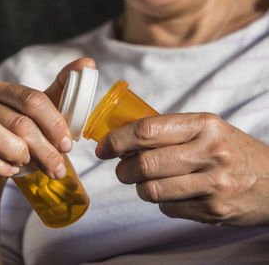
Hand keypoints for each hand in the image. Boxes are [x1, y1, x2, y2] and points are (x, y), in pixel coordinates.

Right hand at [0, 58, 95, 201]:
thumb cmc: (15, 139)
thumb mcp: (38, 116)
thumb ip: (60, 92)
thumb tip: (87, 64)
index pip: (32, 99)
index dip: (54, 123)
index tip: (67, 144)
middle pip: (19, 122)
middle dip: (45, 149)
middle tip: (58, 167)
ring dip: (19, 154)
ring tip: (28, 163)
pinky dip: (2, 167)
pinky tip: (12, 170)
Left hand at [96, 113, 268, 226]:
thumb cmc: (232, 150)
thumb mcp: (206, 129)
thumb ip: (168, 132)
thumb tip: (124, 141)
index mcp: (204, 125)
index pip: (147, 130)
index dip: (117, 139)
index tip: (103, 147)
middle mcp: (210, 152)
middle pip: (144, 164)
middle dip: (122, 169)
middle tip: (121, 169)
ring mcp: (213, 184)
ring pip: (151, 190)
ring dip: (140, 187)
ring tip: (146, 181)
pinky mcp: (212, 210)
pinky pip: (167, 208)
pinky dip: (161, 202)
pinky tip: (173, 193)